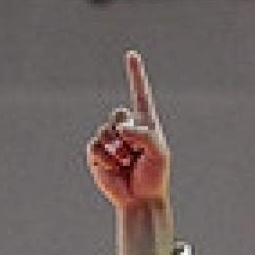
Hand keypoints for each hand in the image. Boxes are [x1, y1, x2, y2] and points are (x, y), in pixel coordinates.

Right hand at [87, 51, 169, 210]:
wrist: (140, 200)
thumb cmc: (155, 177)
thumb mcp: (159, 153)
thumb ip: (145, 135)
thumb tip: (122, 129)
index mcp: (145, 124)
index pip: (139, 93)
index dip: (135, 74)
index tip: (131, 54)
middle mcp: (127, 128)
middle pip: (118, 114)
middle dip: (126, 134)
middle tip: (135, 153)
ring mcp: (110, 139)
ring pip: (105, 131)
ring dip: (117, 150)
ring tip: (126, 163)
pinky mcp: (97, 152)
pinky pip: (95, 146)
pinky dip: (105, 158)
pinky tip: (114, 168)